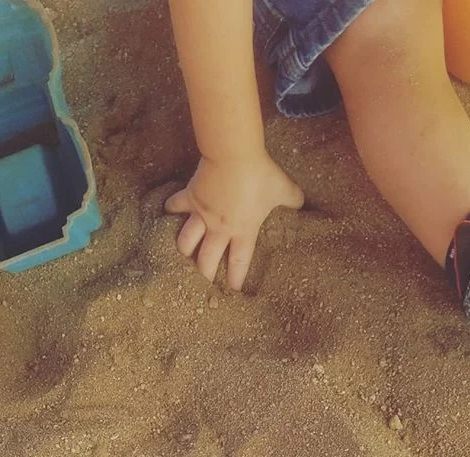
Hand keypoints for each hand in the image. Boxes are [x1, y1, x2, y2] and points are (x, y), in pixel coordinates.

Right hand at [165, 152, 303, 289]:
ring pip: (186, 241)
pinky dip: (170, 210)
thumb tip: (302, 203)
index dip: (236, 279)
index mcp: (243, 231)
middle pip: (206, 261)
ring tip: (183, 255)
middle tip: (204, 281)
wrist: (233, 155)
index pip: (239, 262)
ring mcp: (202, 215)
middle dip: (204, 275)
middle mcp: (220, 229)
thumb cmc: (260, 175)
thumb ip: (293, 199)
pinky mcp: (190, 197)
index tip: (234, 290)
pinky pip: (175, 207)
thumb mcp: (284, 189)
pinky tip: (167, 213)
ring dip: (184, 250)